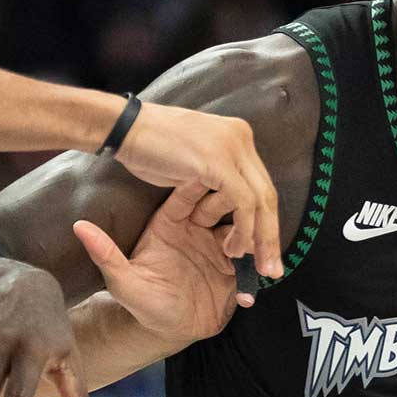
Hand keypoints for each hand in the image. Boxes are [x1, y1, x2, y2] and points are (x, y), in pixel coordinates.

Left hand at [73, 182, 244, 343]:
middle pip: (223, 203)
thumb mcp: (123, 282)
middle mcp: (199, 228)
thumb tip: (79, 226)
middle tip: (236, 227)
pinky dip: (260, 260)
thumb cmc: (143, 303)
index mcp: (171, 222)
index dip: (201, 185)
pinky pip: (255, 254)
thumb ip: (106, 255)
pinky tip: (261, 273)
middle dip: (233, 207)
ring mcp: (220, 244)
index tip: (211, 181)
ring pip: (243, 225)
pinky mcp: (237, 264)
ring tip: (244, 255)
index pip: (188, 193)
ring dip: (250, 234)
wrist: (169, 331)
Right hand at [110, 104, 283, 280]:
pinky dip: (243, 229)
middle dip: (272, 236)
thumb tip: (221, 194)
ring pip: (261, 201)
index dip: (267, 219)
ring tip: (258, 267)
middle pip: (267, 194)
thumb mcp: (190, 156)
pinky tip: (232, 249)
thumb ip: (212, 172)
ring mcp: (232, 148)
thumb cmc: (147, 145)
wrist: (122, 127)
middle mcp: (241, 138)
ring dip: (263, 239)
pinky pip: (243, 202)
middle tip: (274, 269)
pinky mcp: (218, 162)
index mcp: (237, 135)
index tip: (268, 249)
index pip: (261, 184)